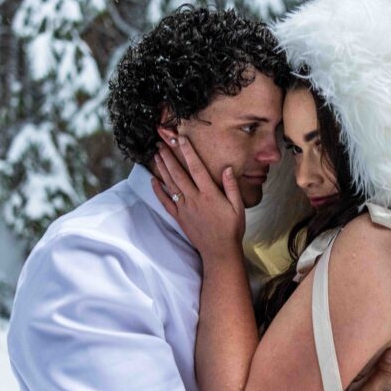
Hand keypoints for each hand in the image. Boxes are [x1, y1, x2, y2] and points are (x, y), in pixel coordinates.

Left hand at [151, 136, 245, 259]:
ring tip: (156, 156)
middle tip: (161, 143)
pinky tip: (153, 180)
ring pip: (170, 185)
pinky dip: (158, 191)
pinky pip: (166, 202)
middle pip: (178, 174)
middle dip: (169, 157)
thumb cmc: (232, 229)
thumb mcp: (238, 207)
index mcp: (210, 194)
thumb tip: (226, 168)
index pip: (196, 168)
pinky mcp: (179, 217)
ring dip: (162, 169)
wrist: (219, 251)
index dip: (188, 152)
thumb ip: (231, 186)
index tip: (181, 139)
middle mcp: (194, 199)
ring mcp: (185, 208)